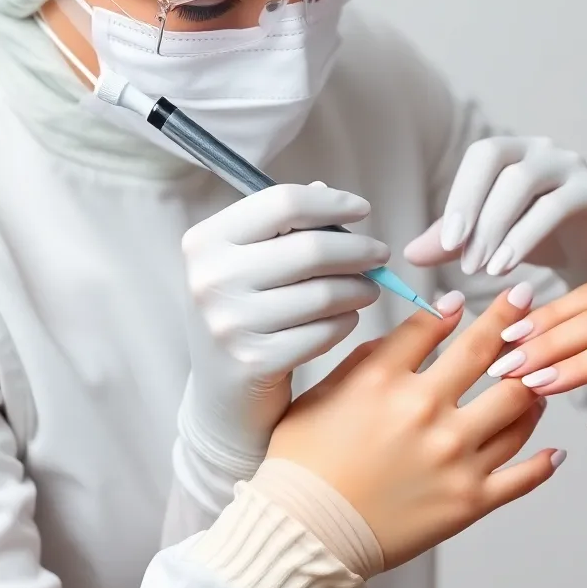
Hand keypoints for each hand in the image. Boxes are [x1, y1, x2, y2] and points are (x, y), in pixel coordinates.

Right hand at [180, 182, 389, 472]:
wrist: (221, 393)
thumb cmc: (245, 312)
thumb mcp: (247, 263)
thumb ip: (283, 225)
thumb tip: (329, 194)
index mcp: (206, 241)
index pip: (282, 202)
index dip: (332, 204)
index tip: (361, 210)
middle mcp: (210, 279)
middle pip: (311, 248)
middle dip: (359, 250)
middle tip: (380, 254)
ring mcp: (229, 323)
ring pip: (324, 293)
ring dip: (360, 288)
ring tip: (368, 288)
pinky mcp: (254, 362)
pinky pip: (323, 332)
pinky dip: (346, 322)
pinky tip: (347, 318)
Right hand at [267, 284, 565, 569]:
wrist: (303, 535)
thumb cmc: (303, 464)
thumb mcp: (321, 393)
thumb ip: (368, 356)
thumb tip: (420, 326)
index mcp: (384, 380)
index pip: (432, 326)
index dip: (453, 308)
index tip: (468, 299)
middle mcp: (426, 411)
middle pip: (484, 352)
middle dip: (511, 318)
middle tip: (526, 300)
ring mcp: (453, 456)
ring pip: (516, 406)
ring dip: (531, 385)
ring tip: (537, 377)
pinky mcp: (469, 500)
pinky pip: (522, 475)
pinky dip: (544, 460)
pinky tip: (553, 448)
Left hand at [404, 136, 586, 284]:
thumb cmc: (541, 241)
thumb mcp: (489, 240)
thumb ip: (452, 243)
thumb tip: (409, 253)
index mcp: (513, 152)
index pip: (482, 155)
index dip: (461, 194)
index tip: (446, 243)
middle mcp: (542, 149)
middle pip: (498, 160)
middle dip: (473, 210)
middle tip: (462, 259)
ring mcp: (572, 166)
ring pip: (524, 182)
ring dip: (496, 227)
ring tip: (482, 268)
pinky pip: (556, 207)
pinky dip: (525, 237)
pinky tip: (507, 267)